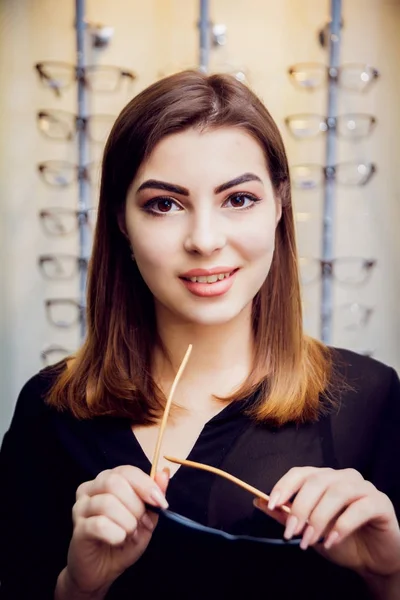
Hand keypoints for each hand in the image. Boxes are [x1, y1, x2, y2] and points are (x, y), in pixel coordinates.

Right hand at [65, 465, 168, 594]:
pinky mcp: (78, 528)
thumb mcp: (145, 517)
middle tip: (142, 523)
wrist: (102, 571)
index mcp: (107, 480)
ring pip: (107, 503)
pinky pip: (100, 524)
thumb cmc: (123, 540)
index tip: (161, 503)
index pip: (127, 471)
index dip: (146, 485)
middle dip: (136, 505)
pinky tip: (118, 540)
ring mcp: (80, 508)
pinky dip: (116, 534)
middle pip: (114, 482)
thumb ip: (153, 495)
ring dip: (127, 522)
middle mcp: (90, 489)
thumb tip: (164, 473)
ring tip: (130, 534)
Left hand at [254, 467, 399, 576]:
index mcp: (325, 478)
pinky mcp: (380, 503)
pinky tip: (332, 541)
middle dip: (300, 508)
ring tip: (310, 541)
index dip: (284, 486)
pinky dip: (341, 526)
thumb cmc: (341, 541)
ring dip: (319, 519)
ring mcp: (363, 487)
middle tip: (292, 533)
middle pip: (316, 482)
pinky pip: (359, 508)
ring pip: (336, 493)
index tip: (271, 505)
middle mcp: (343, 477)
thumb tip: (258, 502)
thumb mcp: (309, 530)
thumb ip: (286, 516)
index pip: (300, 473)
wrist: (373, 560)